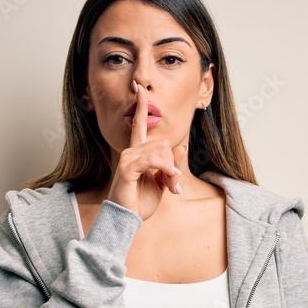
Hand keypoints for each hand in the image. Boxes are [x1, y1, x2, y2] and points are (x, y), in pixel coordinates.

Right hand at [106, 79, 187, 221]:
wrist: (127, 220)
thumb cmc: (140, 202)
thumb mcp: (162, 182)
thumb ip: (171, 164)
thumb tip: (181, 145)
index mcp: (138, 153)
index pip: (140, 124)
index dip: (141, 105)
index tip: (139, 88)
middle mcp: (131, 151)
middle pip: (164, 143)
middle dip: (173, 164)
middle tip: (174, 185)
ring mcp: (127, 158)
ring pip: (160, 150)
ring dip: (170, 170)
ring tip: (171, 187)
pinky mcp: (126, 167)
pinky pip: (152, 159)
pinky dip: (164, 169)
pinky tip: (169, 181)